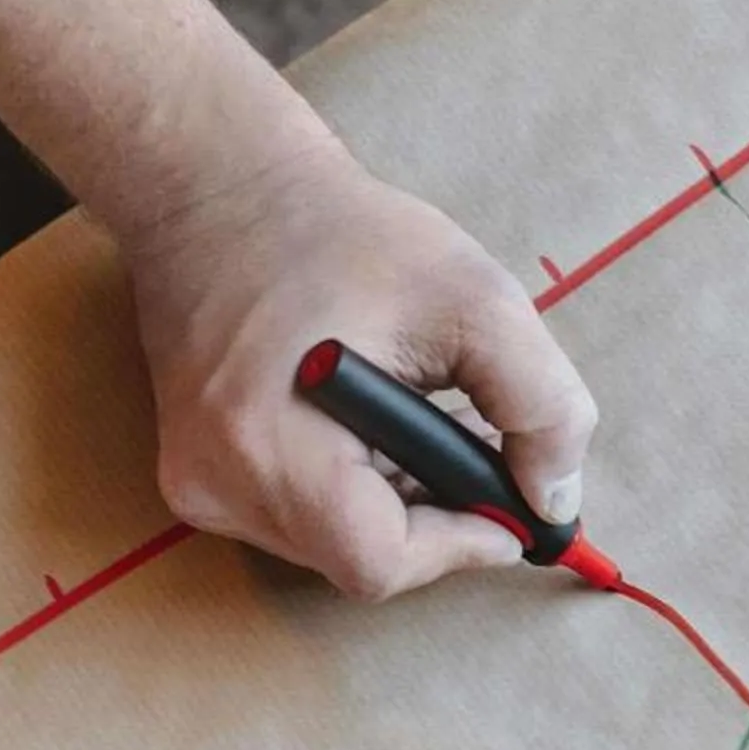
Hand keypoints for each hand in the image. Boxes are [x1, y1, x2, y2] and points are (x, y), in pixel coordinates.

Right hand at [121, 124, 599, 600]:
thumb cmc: (343, 234)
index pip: (378, 562)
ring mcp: (195, 482)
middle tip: (474, 440)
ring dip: (398, 503)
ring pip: (332, 544)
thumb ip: (541, 407)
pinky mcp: (193, 472)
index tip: (510, 506)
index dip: (460, 544)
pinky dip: (355, 488)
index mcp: (269, 444)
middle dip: (436, 517)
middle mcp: (215, 482)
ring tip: (423, 417)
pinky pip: (299, 517)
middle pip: (359, 558)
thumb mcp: (479, 301)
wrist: (220, 187)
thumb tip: (555, 503)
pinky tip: (376, 425)